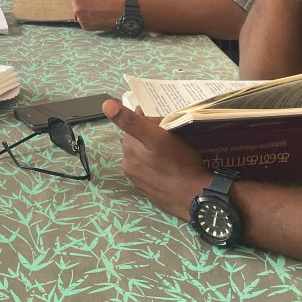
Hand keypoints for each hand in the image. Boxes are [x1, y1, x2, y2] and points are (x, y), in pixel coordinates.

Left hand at [72, 0, 124, 29]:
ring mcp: (81, 19)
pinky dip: (88, 17)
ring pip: (79, 12)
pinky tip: (96, 14)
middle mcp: (76, 10)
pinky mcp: (85, 26)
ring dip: (85, 9)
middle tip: (95, 0)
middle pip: (76, 3)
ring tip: (96, 8)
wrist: (119, 12)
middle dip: (83, 0)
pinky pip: (83, 20)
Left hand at [104, 99, 209, 217]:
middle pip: (135, 139)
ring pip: (140, 155)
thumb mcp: (160, 137)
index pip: (132, 123)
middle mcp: (128, 163)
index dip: (147, 119)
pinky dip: (152, 164)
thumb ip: (133, 121)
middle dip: (147, 134)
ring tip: (168, 151)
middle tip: (168, 135)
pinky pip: (145, 169)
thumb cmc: (181, 163)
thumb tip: (106, 105)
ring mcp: (136, 178)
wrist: (195, 197)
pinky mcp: (144, 189)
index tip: (162, 121)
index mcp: (129, 148)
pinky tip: (165, 166)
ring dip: (148, 149)